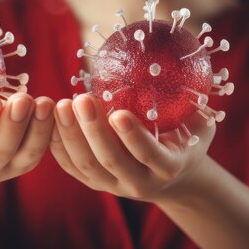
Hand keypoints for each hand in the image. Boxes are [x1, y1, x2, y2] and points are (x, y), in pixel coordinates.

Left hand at [50, 94, 214, 201]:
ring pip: (86, 165)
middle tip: (81, 99)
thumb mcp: (197, 122)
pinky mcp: (93, 183)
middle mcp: (140, 182)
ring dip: (71, 134)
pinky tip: (51, 119)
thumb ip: (191, 101)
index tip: (118, 112)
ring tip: (62, 105)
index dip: (133, 136)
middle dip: (93, 130)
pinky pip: (71, 166)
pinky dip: (58, 144)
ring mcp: (113, 186)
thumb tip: (180, 63)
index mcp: (168, 167)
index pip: (149, 155)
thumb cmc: (185, 136)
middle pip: (111, 161)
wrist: (172, 175)